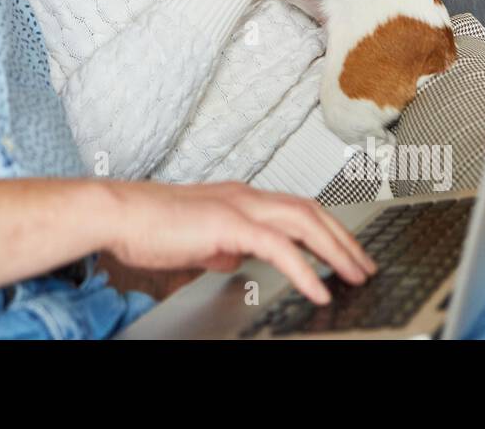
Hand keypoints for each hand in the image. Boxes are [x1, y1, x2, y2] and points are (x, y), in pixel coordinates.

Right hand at [101, 181, 375, 304]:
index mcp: (239, 198)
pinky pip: (279, 248)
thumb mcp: (197, 239)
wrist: (119, 214)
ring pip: (304, 221)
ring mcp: (238, 206)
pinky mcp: (228, 224)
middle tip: (365, 266)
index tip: (346, 252)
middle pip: (311, 210)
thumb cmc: (148, 227)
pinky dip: (304, 269)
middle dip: (344, 239)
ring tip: (354, 276)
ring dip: (336, 250)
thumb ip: (222, 246)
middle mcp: (245, 195)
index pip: (296, 208)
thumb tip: (237, 258)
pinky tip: (317, 289)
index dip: (327, 229)